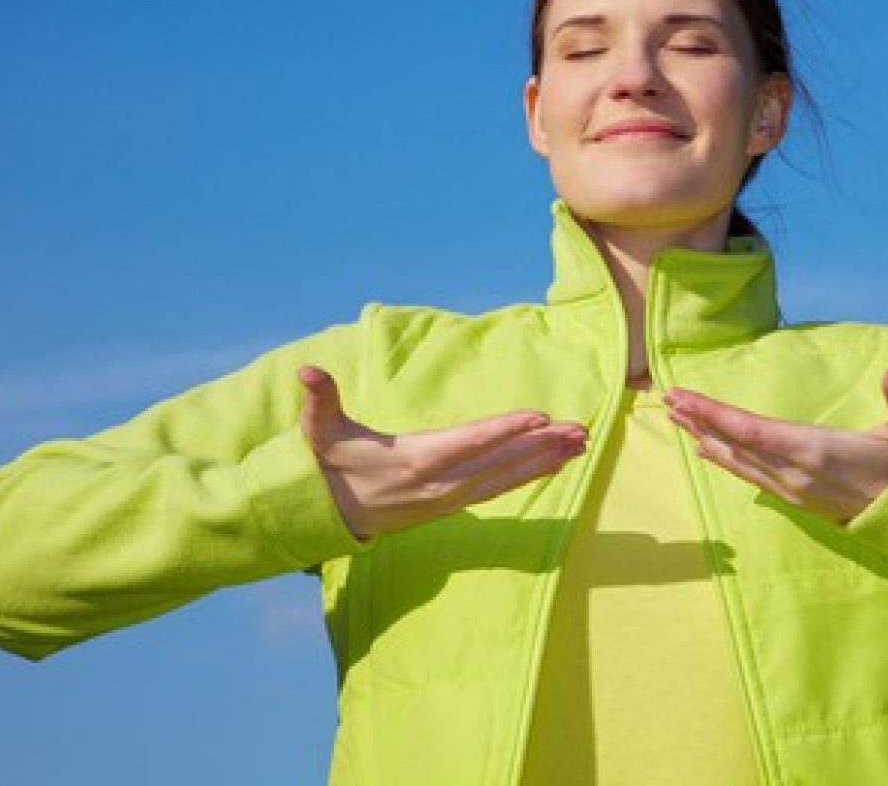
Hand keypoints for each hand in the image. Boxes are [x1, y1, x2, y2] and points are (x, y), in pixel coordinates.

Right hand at [296, 365, 587, 539]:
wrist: (328, 515)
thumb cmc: (331, 464)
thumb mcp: (320, 430)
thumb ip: (320, 398)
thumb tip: (306, 372)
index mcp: (415, 459)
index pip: (469, 442)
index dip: (505, 430)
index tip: (540, 417)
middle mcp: (440, 483)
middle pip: (500, 462)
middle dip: (542, 446)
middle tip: (581, 430)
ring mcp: (451, 497)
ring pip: (507, 478)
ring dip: (546, 461)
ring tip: (581, 444)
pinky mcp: (455, 504)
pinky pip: (501, 489)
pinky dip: (530, 475)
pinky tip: (557, 463)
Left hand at [663, 358, 887, 524]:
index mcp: (818, 451)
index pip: (753, 431)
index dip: (714, 414)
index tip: (683, 397)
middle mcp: (799, 474)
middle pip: (737, 445)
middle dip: (700, 421)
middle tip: (667, 399)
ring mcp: (797, 490)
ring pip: (740, 462)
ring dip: (707, 439)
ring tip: (678, 419)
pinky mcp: (799, 499)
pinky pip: (752, 476)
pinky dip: (726, 459)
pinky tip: (709, 449)